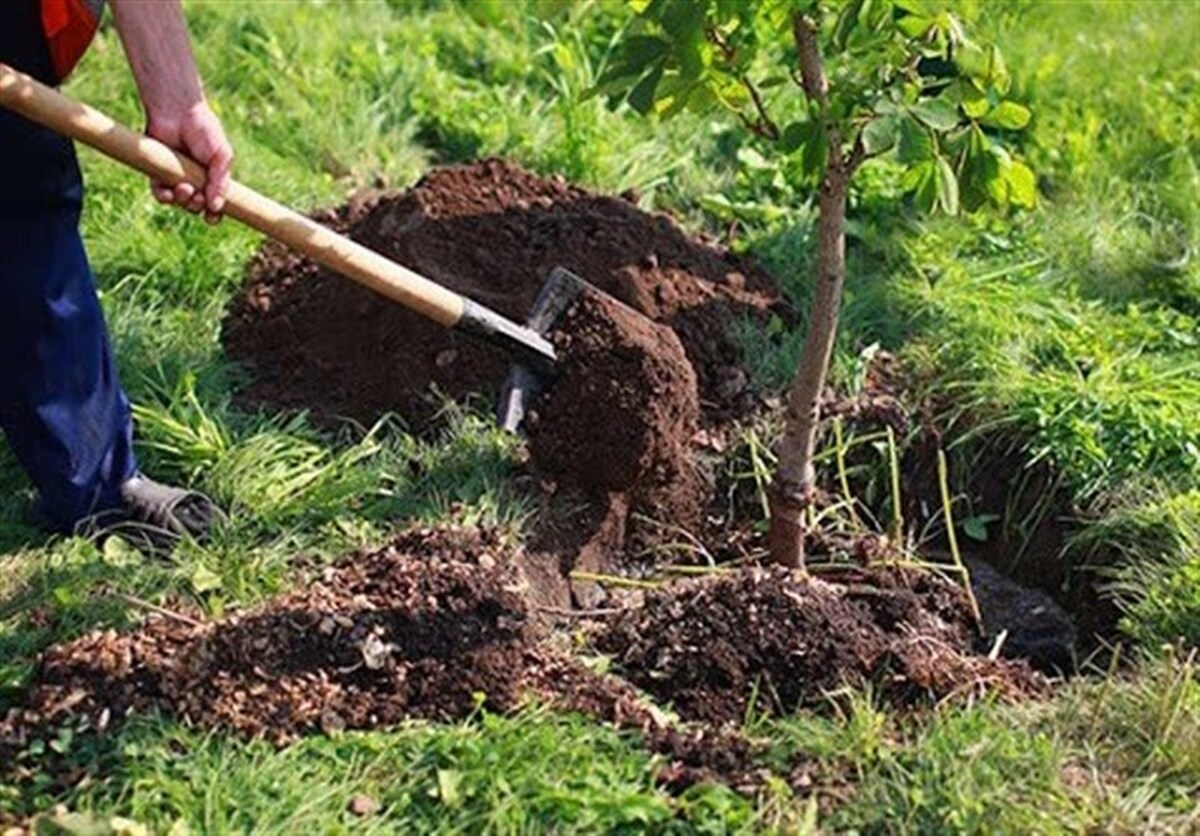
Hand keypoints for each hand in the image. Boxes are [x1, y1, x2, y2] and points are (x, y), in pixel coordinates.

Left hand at [145, 101, 232, 223]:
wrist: (178, 112)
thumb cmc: (204, 131)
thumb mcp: (221, 157)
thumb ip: (220, 182)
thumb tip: (217, 208)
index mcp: (212, 178)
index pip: (215, 203)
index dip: (215, 214)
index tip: (213, 218)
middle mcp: (194, 180)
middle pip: (196, 206)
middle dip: (197, 206)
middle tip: (198, 197)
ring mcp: (175, 178)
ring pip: (179, 202)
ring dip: (183, 202)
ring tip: (184, 189)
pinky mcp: (157, 173)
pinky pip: (160, 193)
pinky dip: (164, 197)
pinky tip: (170, 192)